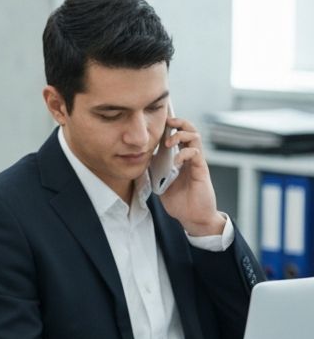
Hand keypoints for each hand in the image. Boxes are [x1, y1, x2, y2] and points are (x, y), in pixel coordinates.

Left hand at [155, 116, 224, 235]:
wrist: (192, 217)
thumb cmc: (179, 202)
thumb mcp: (159, 183)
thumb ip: (153, 170)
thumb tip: (138, 160)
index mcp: (180, 159)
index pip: (178, 135)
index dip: (171, 126)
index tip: (159, 121)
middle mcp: (190, 158)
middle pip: (190, 130)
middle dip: (179, 122)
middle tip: (168, 121)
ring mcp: (196, 163)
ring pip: (195, 137)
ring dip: (181, 135)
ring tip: (169, 142)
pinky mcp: (201, 170)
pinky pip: (195, 154)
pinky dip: (184, 153)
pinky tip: (175, 162)